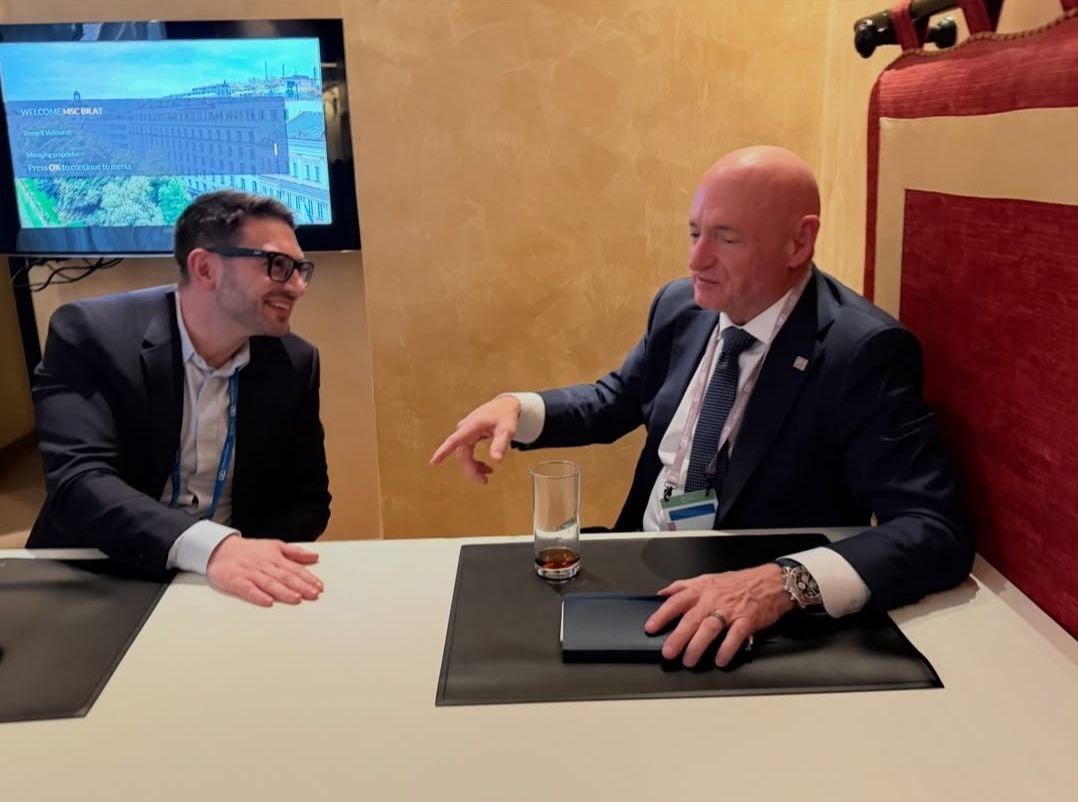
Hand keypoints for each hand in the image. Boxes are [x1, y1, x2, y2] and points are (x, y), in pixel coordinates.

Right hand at [206, 535, 323, 606]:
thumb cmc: (250, 550)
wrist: (220, 549)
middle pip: (285, 576)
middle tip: (313, 594)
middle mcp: (264, 566)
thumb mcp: (275, 545)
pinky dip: (258, 595)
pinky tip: (268, 602)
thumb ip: (295, 552)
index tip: (319, 586)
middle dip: (300, 586)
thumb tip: (315, 556)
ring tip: (296, 598)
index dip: (308, 578)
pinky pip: (248, 589)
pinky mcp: (236, 581)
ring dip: (283, 591)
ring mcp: (250, 573)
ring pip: (269, 583)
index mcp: (275, 558)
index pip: (294, 569)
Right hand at [429, 395, 521, 483]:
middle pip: (462, 455)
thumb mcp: (507, 430)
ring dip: (474, 467)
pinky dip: (475, 462)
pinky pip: (467, 453)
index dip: (444, 452)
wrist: (505, 405)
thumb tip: (497, 461)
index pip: (454, 441)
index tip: (433, 462)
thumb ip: (501, 444)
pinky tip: (486, 468)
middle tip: (485, 482)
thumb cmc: (505, 416)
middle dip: (471, 470)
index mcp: (471, 427)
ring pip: (464, 456)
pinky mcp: (468, 436)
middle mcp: (465, 430)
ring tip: (489, 473)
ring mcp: (465, 433)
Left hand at [644, 563, 795, 667]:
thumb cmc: (740, 582)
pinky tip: (720, 660)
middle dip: (678, 636)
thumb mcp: (708, 578)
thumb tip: (663, 593)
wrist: (772, 582)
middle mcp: (714, 599)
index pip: (677, 601)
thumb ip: (684, 586)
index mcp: (702, 589)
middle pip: (691, 618)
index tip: (651, 628)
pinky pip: (735, 636)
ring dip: (698, 645)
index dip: (662, 615)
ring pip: (710, 628)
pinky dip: (727, 648)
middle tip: (668, 652)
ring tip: (689, 660)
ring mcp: (731, 610)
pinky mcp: (747, 620)